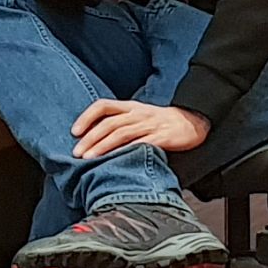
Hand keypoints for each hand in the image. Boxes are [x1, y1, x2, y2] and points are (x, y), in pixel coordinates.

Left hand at [71, 99, 210, 159]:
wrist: (193, 122)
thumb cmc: (161, 123)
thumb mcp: (139, 117)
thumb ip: (120, 123)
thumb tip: (94, 139)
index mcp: (130, 107)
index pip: (103, 106)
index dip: (87, 117)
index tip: (74, 131)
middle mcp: (137, 114)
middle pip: (109, 123)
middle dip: (90, 138)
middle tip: (76, 152)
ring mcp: (149, 125)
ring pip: (121, 133)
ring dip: (103, 146)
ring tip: (89, 158)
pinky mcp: (161, 138)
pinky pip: (141, 144)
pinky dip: (127, 152)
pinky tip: (116, 161)